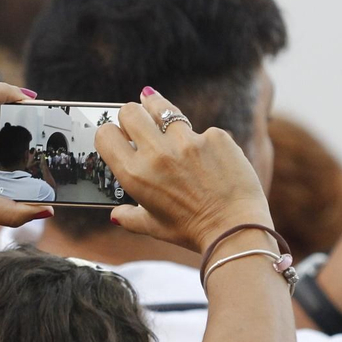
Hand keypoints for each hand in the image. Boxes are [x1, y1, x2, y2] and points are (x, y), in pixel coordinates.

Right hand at [96, 89, 273, 252]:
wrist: (236, 229)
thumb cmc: (192, 231)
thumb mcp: (153, 227)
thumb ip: (129, 217)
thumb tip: (116, 214)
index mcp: (135, 175)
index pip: (105, 134)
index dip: (109, 132)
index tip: (118, 135)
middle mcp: (157, 153)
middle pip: (130, 111)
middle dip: (131, 115)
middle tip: (139, 123)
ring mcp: (187, 141)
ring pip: (165, 110)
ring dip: (163, 117)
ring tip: (167, 121)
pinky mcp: (214, 136)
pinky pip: (201, 131)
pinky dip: (202, 142)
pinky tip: (210, 160)